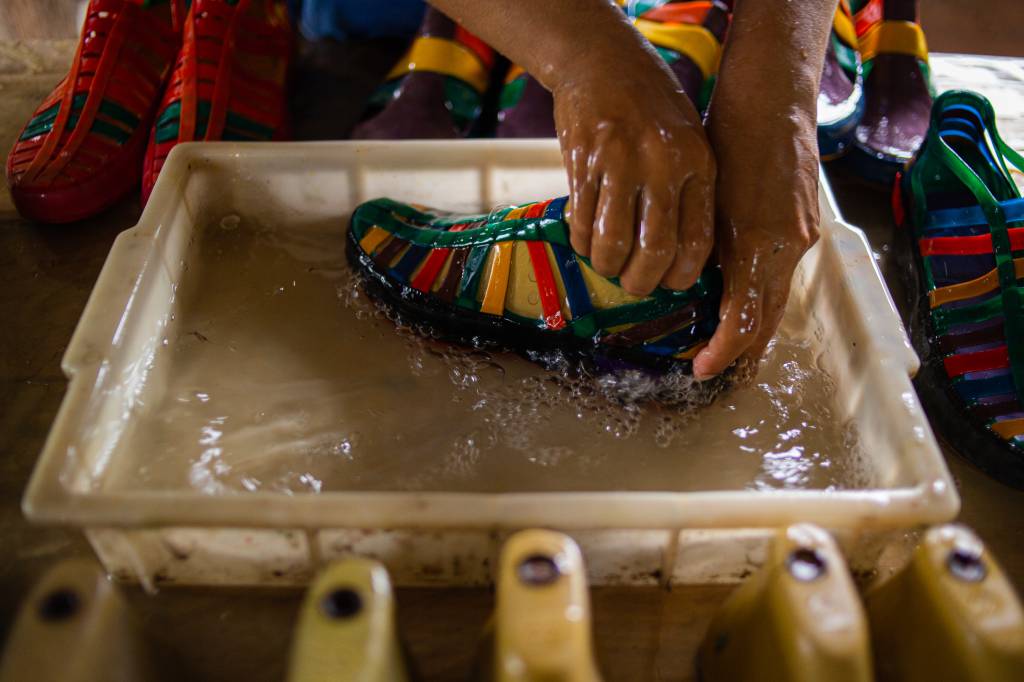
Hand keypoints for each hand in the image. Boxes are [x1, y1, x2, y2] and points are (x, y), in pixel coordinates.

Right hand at [553, 55, 715, 295]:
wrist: (601, 59)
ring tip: (606, 263)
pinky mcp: (584, 162)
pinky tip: (586, 238)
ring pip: (614, 243)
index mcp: (698, 163)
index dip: (680, 276)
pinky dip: (582, 242)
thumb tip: (681, 256)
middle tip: (632, 283)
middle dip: (640, 282)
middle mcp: (663, 165)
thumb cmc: (650, 106)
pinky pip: (582, 222)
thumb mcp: (689, 142)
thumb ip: (689, 192)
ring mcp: (621, 162)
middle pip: (655, 252)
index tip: (668, 281)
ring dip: (607, 266)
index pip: (697, 242)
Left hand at [693, 105, 819, 379]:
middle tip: (714, 371)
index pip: (744, 321)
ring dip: (753, 328)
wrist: (772, 100)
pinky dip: (762, 297)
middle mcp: (788, 248)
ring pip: (777, 300)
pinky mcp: (807, 226)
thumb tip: (690, 287)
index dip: (722, 352)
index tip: (701, 370)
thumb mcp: (707, 199)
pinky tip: (743, 302)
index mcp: (757, 244)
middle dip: (742, 353)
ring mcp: (802, 237)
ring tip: (727, 349)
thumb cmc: (729, 140)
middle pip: (769, 322)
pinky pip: (783, 275)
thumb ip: (704, 247)